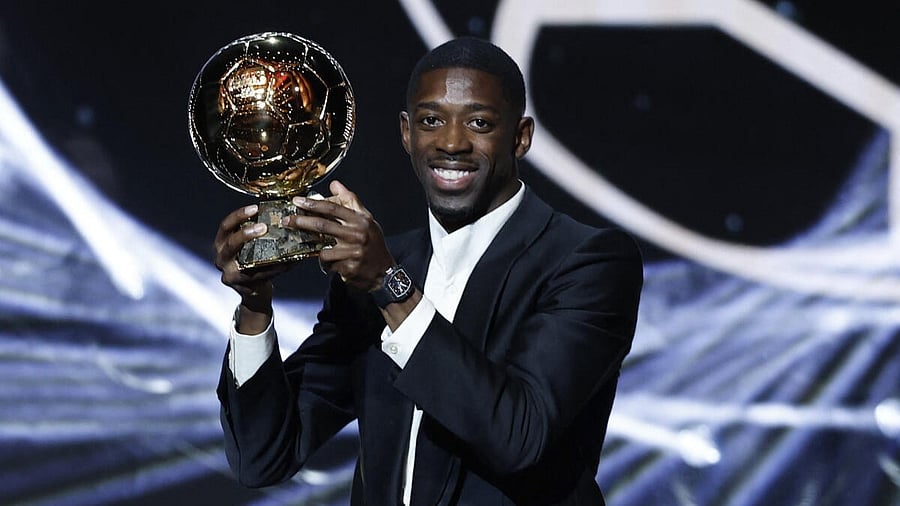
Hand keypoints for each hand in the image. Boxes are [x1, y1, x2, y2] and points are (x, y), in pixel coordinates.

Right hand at [214, 204, 290, 329]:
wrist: (254, 291)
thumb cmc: (252, 262)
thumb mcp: (248, 246)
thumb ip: (256, 232)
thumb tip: (283, 214)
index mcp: (221, 243)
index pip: (225, 226)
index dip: (238, 216)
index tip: (255, 208)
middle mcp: (221, 258)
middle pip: (231, 243)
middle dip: (246, 233)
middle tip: (264, 227)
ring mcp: (229, 273)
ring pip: (245, 261)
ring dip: (264, 253)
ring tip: (280, 245)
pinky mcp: (241, 285)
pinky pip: (261, 274)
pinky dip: (277, 267)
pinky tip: (290, 262)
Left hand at [286, 180, 393, 291]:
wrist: (384, 272)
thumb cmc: (373, 244)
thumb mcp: (367, 220)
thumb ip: (351, 202)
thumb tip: (335, 185)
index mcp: (360, 220)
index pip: (333, 208)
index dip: (313, 203)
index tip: (297, 201)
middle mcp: (357, 234)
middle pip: (323, 225)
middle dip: (301, 222)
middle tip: (287, 221)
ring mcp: (353, 252)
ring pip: (322, 248)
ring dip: (316, 249)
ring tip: (316, 249)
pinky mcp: (349, 267)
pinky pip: (328, 264)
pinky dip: (326, 264)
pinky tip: (332, 263)